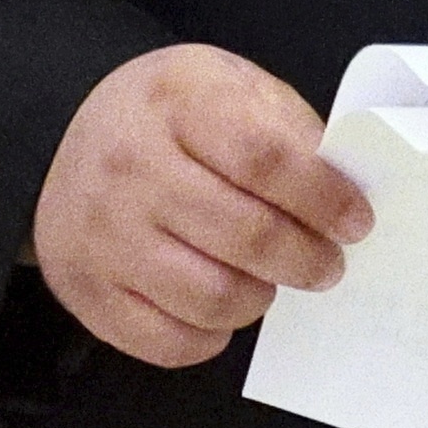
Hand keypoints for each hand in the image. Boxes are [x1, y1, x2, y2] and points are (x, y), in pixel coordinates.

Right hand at [33, 45, 372, 364]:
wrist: (71, 138)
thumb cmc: (171, 119)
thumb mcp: (231, 86)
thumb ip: (289, 132)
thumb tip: (343, 196)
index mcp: (175, 102)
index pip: (264, 158)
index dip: (323, 197)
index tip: (355, 222)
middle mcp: (129, 166)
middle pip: (246, 235)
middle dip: (307, 260)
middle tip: (325, 263)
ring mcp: (101, 233)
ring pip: (212, 298)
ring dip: (258, 297)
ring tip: (264, 279)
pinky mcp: (86, 289)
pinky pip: (170, 342)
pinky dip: (210, 335)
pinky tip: (217, 304)